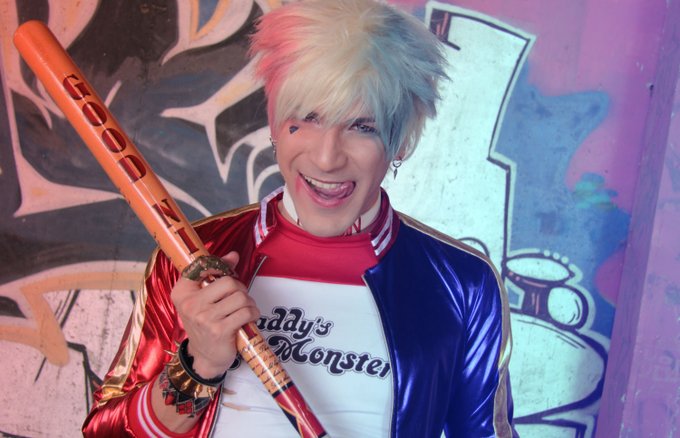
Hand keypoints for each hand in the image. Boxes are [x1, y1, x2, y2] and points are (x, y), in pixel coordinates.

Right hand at [171, 252, 259, 378]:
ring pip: (240, 297)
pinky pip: (246, 312)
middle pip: (229, 282)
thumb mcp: (204, 298)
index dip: (220, 266)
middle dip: (241, 289)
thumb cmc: (206, 323)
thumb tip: (233, 255)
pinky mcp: (219, 331)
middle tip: (239, 299)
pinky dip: (253, 314)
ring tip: (244, 310)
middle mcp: (190, 303)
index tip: (228, 273)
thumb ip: (217, 274)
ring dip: (249, 303)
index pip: (202, 266)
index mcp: (182, 292)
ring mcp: (205, 318)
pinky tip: (249, 318)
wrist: (205, 356)